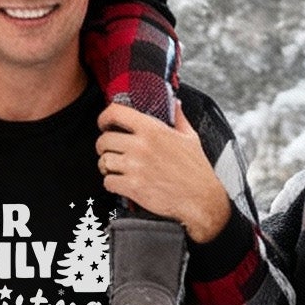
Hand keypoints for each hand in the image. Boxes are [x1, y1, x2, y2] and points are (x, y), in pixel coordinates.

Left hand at [96, 106, 231, 241]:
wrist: (201, 199)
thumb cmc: (196, 171)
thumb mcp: (190, 138)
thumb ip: (179, 119)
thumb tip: (176, 105)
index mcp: (153, 129)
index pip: (115, 113)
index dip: (104, 118)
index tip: (104, 124)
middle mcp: (141, 146)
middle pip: (104, 140)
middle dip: (104, 147)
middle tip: (111, 152)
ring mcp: (135, 167)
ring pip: (103, 161)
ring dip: (106, 166)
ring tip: (116, 169)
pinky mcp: (132, 187)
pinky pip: (108, 182)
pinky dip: (111, 183)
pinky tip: (121, 183)